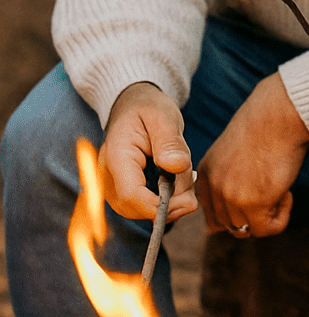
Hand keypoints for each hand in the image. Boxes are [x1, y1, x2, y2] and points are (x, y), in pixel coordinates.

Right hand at [98, 82, 197, 222]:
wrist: (133, 105)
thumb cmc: (148, 108)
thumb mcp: (164, 116)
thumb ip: (170, 142)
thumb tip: (177, 165)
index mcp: (117, 155)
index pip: (132, 195)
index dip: (161, 206)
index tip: (189, 200)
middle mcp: (108, 174)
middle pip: (134, 209)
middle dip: (168, 208)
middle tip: (192, 193)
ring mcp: (112, 184)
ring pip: (139, 211)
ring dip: (167, 206)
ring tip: (186, 183)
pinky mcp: (121, 189)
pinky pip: (141, 206)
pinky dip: (162, 202)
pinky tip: (177, 185)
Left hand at [196, 72, 308, 237]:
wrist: (279, 115)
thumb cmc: (266, 128)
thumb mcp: (237, 155)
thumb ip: (232, 181)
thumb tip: (241, 225)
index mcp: (207, 174)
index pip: (212, 215)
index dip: (237, 211)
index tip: (257, 193)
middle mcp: (213, 186)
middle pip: (229, 225)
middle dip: (252, 214)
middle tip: (271, 189)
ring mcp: (230, 196)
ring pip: (246, 229)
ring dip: (267, 215)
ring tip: (279, 189)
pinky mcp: (252, 203)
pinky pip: (267, 229)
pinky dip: (281, 217)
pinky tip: (286, 193)